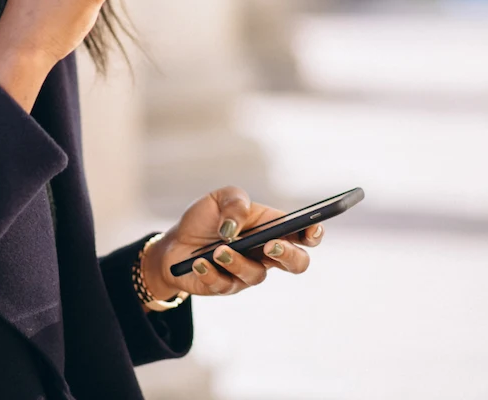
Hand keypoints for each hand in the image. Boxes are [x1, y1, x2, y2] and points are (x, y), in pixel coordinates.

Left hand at [142, 186, 324, 301]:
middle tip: (270, 246)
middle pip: (297, 263)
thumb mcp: (218, 198)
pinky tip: (199, 263)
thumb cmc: (205, 219)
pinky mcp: (226, 287)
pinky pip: (225, 285)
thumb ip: (235, 203)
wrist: (174, 244)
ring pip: (257, 275)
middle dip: (289, 256)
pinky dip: (210, 272)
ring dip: (237, 261)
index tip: (311, 230)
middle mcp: (265, 253)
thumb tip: (236, 227)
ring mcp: (247, 272)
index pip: (302, 233)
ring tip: (218, 250)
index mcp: (271, 228)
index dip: (313, 233)